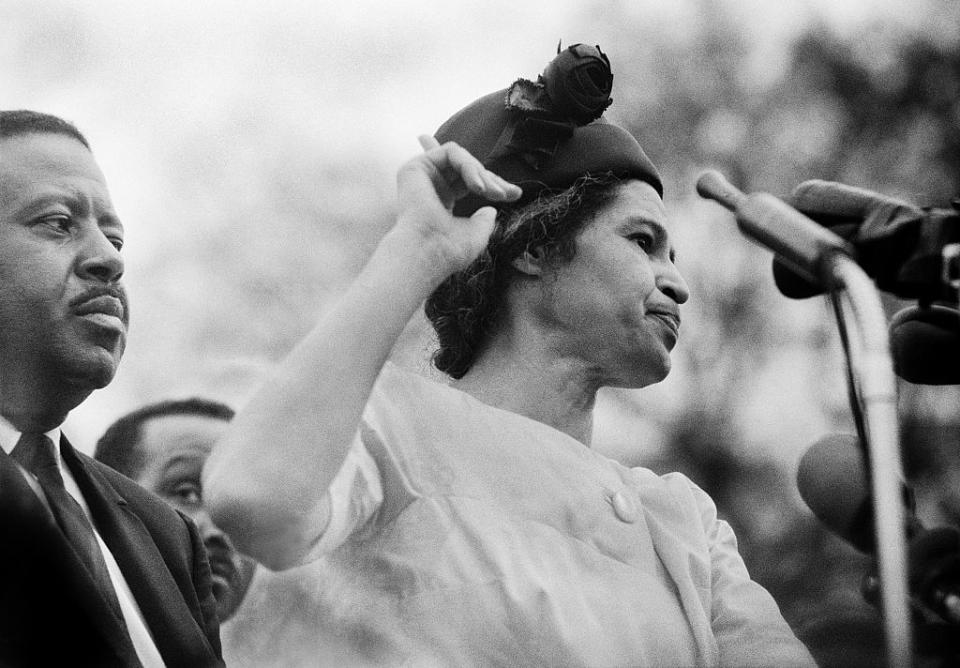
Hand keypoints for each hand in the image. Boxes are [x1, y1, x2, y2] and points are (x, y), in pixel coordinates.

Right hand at [395, 135, 521, 272]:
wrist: (428, 254)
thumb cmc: (449, 251)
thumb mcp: (476, 233)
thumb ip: (484, 219)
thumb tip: (490, 209)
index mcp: (441, 203)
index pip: (468, 183)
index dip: (493, 184)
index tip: (515, 194)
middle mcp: (430, 188)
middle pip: (467, 168)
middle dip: (491, 178)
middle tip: (504, 194)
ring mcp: (422, 177)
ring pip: (461, 158)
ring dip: (482, 174)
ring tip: (492, 193)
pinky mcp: (416, 167)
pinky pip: (451, 151)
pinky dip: (469, 165)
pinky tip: (477, 187)